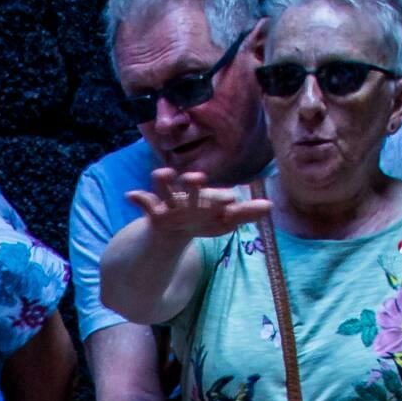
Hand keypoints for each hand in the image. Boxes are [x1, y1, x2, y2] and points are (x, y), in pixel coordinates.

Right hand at [124, 168, 270, 248]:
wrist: (177, 227)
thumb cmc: (203, 219)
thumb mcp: (223, 220)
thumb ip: (245, 214)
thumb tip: (271, 206)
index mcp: (206, 200)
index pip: (214, 199)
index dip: (220, 199)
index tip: (231, 199)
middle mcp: (188, 198)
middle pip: (191, 191)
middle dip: (193, 187)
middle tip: (197, 178)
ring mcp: (169, 203)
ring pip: (165, 191)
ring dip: (163, 183)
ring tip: (160, 173)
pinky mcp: (153, 211)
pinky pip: (144, 203)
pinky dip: (138, 198)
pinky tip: (130, 196)